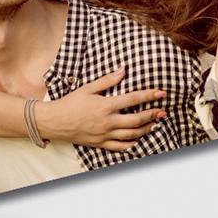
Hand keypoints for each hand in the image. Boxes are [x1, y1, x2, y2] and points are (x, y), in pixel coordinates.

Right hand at [34, 65, 167, 151]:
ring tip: (154, 124)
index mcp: (106, 106)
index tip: (162, 93)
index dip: (149, 96)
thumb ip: (107, 80)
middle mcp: (108, 122)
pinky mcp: (100, 143)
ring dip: (146, 129)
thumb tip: (123, 70)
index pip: (134, 100)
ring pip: (132, 135)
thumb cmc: (70, 102)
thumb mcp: (88, 88)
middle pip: (137, 120)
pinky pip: (120, 147)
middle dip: (152, 115)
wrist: (54, 121)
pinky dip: (131, 144)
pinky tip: (138, 140)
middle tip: (163, 112)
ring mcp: (105, 134)